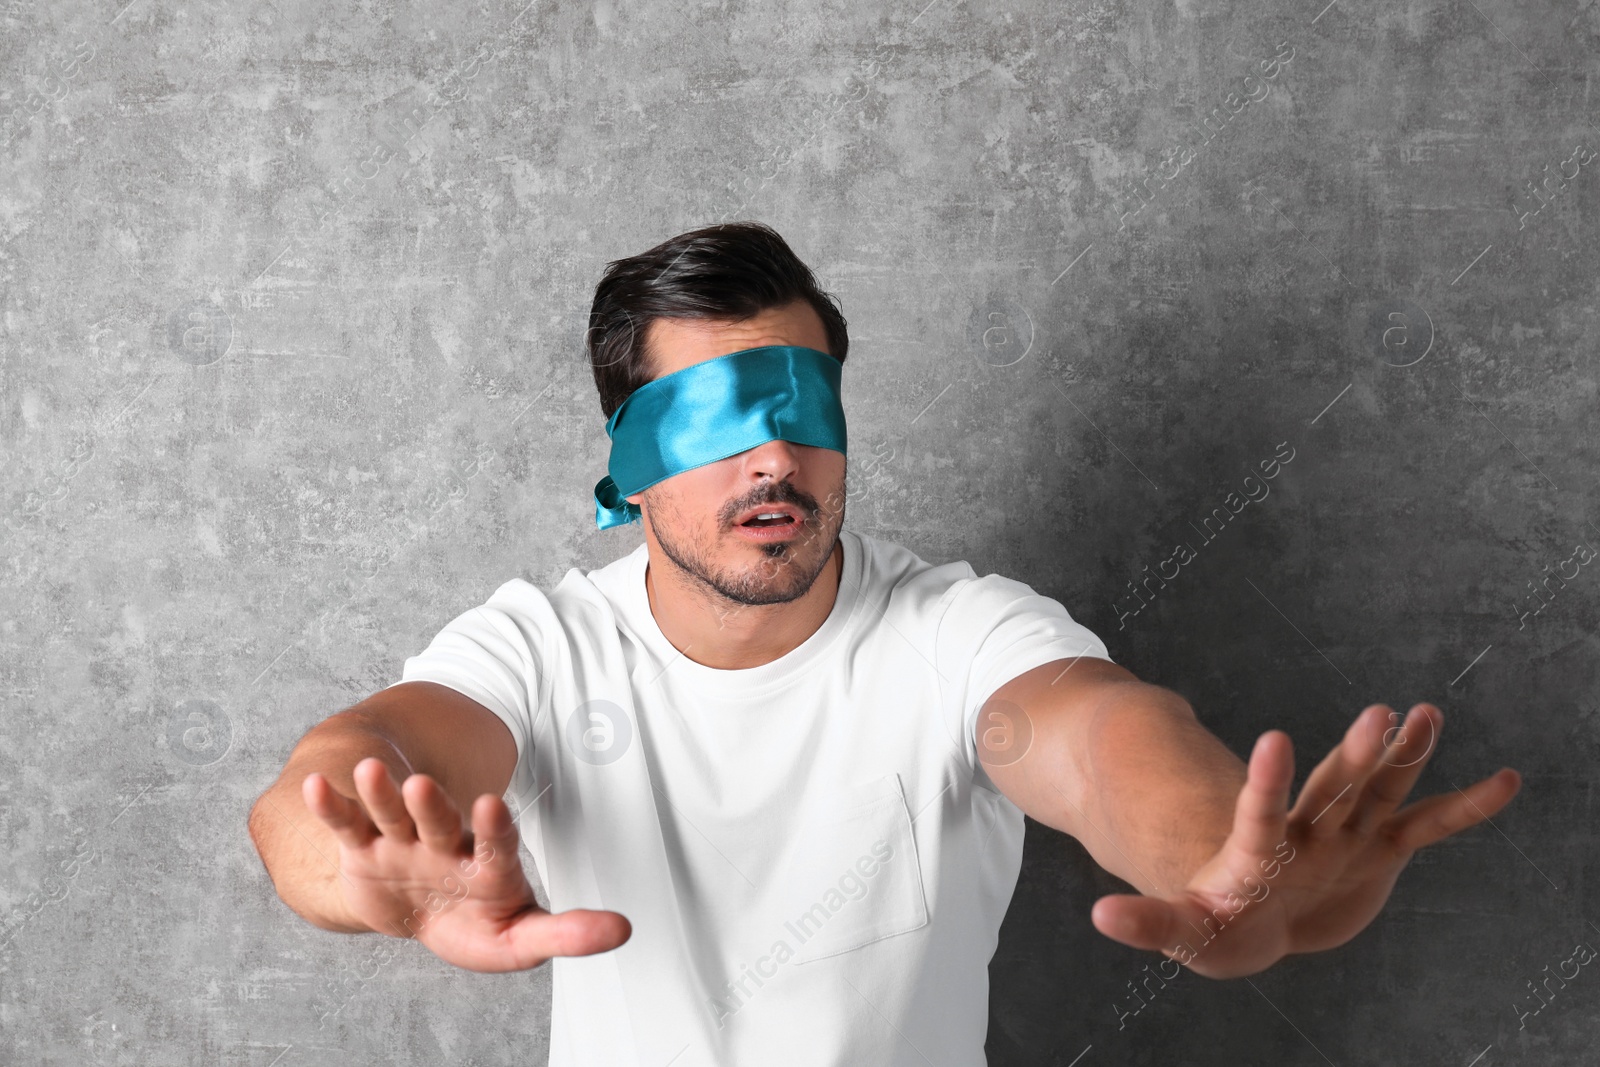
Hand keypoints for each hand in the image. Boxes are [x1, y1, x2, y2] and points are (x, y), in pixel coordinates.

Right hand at [303, 758, 630, 971]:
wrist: (420, 916)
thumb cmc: (478, 923)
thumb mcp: (520, 938)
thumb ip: (566, 933)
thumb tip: (624, 930)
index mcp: (487, 864)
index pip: (494, 842)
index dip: (495, 826)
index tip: (493, 805)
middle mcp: (444, 844)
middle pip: (439, 820)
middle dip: (432, 804)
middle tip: (423, 783)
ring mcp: (402, 843)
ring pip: (392, 812)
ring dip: (382, 792)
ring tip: (371, 769)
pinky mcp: (363, 850)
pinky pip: (348, 825)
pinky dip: (333, 807)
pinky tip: (319, 787)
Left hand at [1088, 703, 1520, 977]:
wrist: (1251, 919)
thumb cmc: (1215, 923)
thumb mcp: (1180, 927)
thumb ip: (1148, 921)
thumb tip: (1099, 914)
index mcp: (1260, 851)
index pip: (1262, 812)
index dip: (1267, 782)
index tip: (1274, 739)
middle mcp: (1306, 834)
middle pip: (1330, 791)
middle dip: (1352, 757)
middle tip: (1378, 713)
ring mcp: (1343, 837)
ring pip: (1377, 790)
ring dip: (1401, 757)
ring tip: (1424, 713)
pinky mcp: (1375, 852)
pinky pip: (1426, 827)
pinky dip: (1463, 809)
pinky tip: (1502, 782)